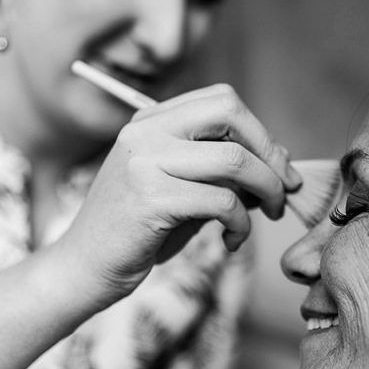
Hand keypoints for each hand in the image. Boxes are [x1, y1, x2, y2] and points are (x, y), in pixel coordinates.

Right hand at [55, 84, 301, 307]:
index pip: (222, 100)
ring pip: (233, 159)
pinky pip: (222, 201)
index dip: (260, 133)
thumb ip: (226, 169)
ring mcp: (144, 162)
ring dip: (265, 191)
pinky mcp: (150, 199)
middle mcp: (145, 132)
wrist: (85, 268)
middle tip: (283, 190)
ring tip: (266, 216)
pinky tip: (233, 240)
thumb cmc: (140, 231)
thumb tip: (282, 156)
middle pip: (230, 114)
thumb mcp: (187, 190)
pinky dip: (241, 224)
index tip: (279, 168)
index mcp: (151, 121)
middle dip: (269, 153)